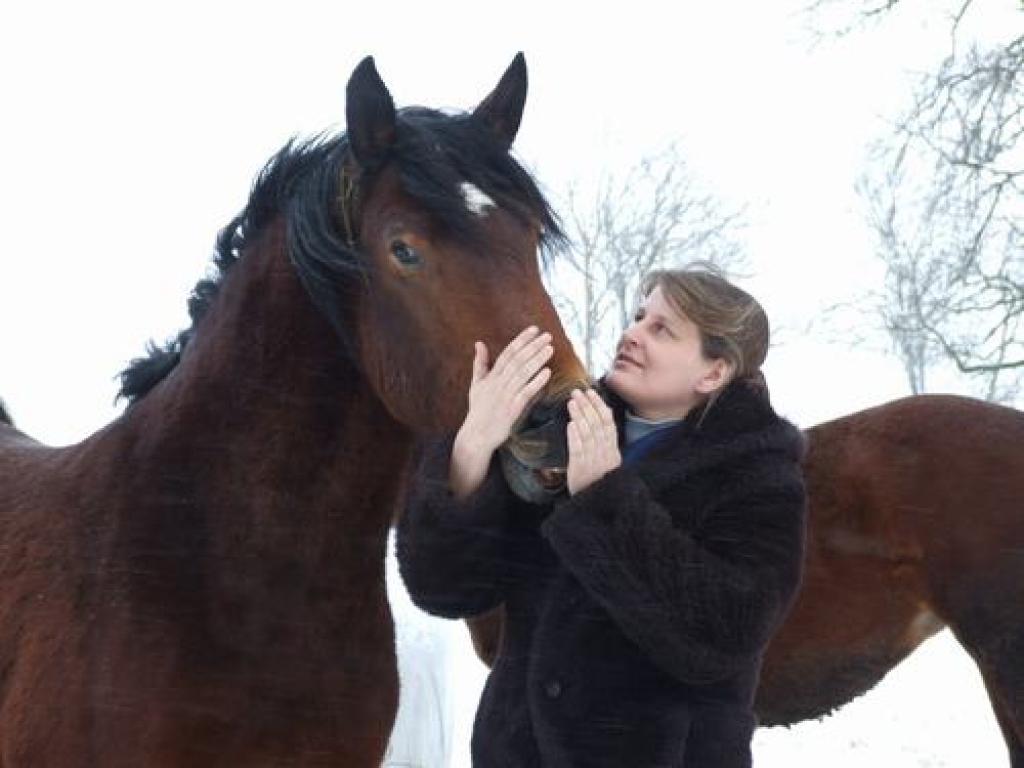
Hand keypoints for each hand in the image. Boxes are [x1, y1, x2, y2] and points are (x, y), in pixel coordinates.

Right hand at [449, 327, 552, 497]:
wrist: (476, 436)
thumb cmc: (478, 410)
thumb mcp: (476, 384)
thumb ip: (480, 363)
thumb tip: (479, 343)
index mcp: (491, 376)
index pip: (508, 353)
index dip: (521, 340)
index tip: (534, 329)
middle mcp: (498, 384)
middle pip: (517, 360)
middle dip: (532, 346)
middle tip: (547, 335)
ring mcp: (505, 396)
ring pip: (522, 374)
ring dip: (536, 360)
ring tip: (549, 348)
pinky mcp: (511, 410)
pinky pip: (525, 393)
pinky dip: (536, 382)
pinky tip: (547, 373)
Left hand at [566, 388, 620, 494]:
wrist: (596, 506)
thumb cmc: (598, 482)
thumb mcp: (607, 462)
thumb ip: (604, 443)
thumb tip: (597, 418)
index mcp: (613, 451)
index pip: (608, 424)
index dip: (600, 406)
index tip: (591, 393)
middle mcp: (605, 455)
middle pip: (597, 425)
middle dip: (587, 406)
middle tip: (577, 392)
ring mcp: (593, 462)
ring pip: (588, 434)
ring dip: (579, 416)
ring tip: (571, 402)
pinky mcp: (580, 470)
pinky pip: (578, 450)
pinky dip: (575, 436)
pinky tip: (570, 424)